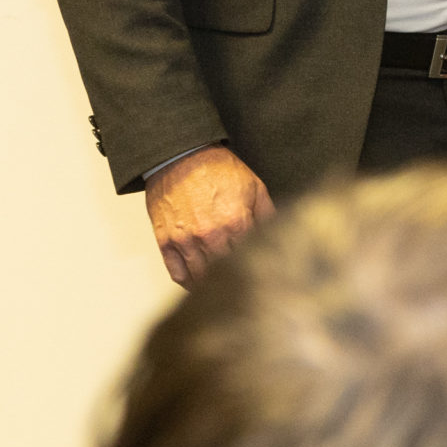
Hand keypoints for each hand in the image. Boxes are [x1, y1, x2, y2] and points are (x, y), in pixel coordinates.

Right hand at [144, 145, 272, 286]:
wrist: (182, 157)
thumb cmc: (220, 170)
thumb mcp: (255, 188)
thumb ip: (268, 215)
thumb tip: (280, 235)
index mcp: (235, 223)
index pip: (249, 259)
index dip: (257, 268)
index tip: (263, 276)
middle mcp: (209, 236)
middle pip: (224, 273)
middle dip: (235, 281)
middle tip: (245, 288)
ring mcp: (185, 241)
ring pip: (199, 278)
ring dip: (210, 286)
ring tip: (223, 289)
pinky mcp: (165, 242)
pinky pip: (176, 273)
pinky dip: (188, 282)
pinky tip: (198, 282)